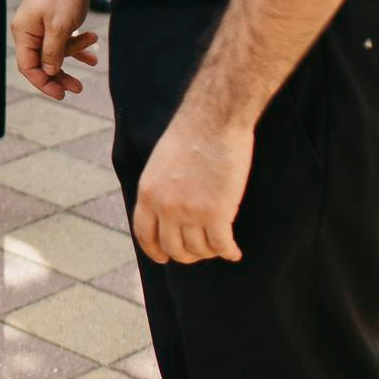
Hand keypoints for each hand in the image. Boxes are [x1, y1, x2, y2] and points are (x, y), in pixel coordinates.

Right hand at [10, 0, 99, 100]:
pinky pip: (63, 40)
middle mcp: (29, 29)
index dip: (43, 82)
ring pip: (55, 51)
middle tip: (78, 88)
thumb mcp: (60, 26)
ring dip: (73, 54)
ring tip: (92, 53)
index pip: (28, 66)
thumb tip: (49, 72)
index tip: (61, 94)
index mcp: (23, 31)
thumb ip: (53, 52)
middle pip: (42, 61)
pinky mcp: (55, 19)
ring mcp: (42, 24)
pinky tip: (92, 51)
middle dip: (60, 74)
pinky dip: (77, 45)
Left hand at [131, 111, 252, 265]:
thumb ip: (161, 189)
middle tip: (201, 251)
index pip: (144, 234)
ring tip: (220, 245)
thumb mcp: (161, 163)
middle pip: (173, 248)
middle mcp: (165, 206)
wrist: (214, 120)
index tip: (164, 257)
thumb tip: (166, 213)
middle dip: (188, 255)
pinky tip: (234, 252)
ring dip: (210, 251)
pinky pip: (221, 246)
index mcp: (148, 192)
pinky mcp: (216, 214)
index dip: (155, 251)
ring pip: (199, 250)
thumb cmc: (192, 135)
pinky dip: (229, 252)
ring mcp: (189, 212)